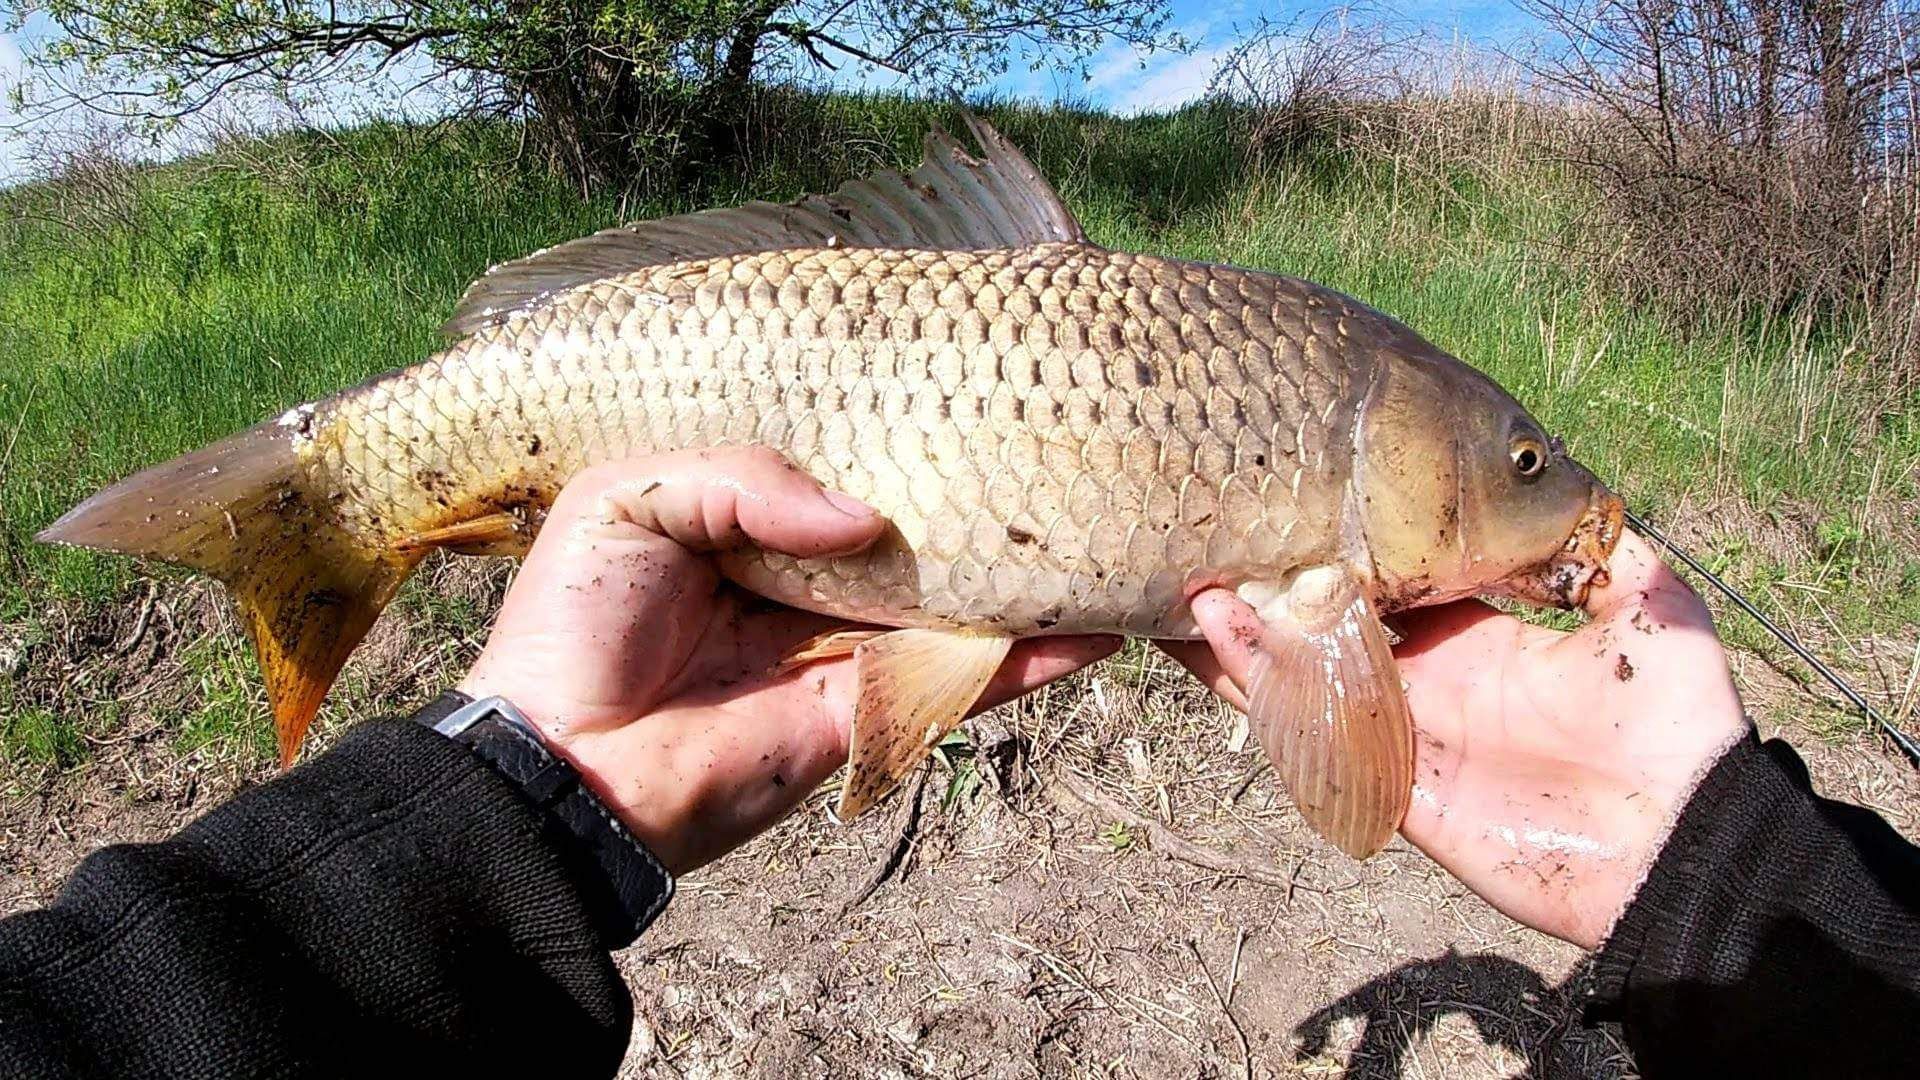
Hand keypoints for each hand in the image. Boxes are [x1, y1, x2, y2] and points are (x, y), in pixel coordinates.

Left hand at [459, 448, 1119, 874]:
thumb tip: (871, 522)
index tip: (969, 390)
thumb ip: (749, 482)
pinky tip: (1099, 624)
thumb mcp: (634, 497)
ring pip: (956, 601)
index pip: (841, 468)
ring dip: (1027, 574)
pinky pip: (962, 680)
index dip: (896, 434)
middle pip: (914, 533)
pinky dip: (1032, 659)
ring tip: (1110, 528)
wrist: (561, 762)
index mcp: (748, 522)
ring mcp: (847, 647)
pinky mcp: (870, 712)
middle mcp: (810, 581)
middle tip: (1061, 447)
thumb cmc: (576, 618)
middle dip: (979, 499)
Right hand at [1163, 530, 1749, 947]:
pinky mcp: (1393, 783)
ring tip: (1184, 585)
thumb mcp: (1654, 605)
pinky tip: (1215, 642)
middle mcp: (1429, 679)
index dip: (1342, 545)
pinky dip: (1260, 690)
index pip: (1389, 581)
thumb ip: (1603, 549)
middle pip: (1327, 627)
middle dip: (1272, 588)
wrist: (1684, 837)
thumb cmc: (1678, 720)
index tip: (1294, 498)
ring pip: (1301, 677)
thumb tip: (1573, 486)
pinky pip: (1313, 735)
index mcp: (1477, 636)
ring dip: (1243, 636)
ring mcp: (1405, 732)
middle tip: (1212, 536)